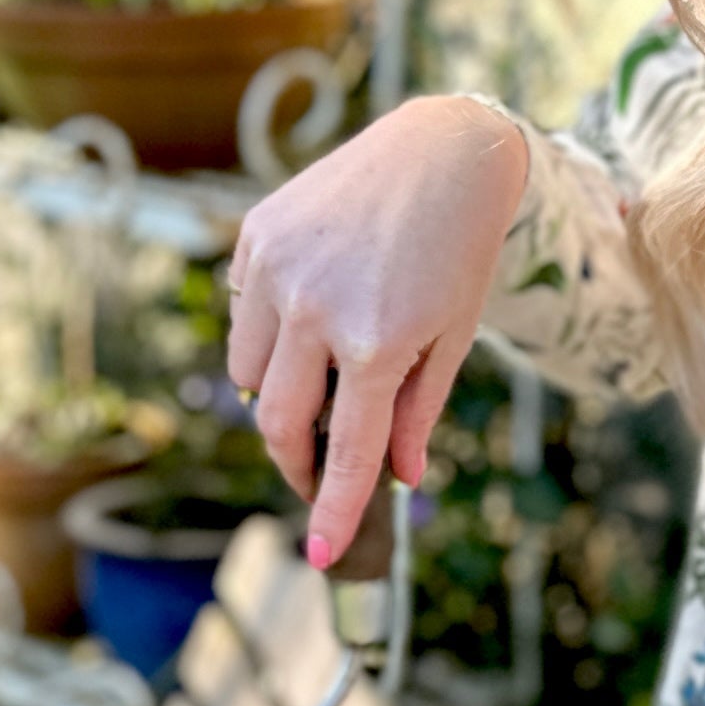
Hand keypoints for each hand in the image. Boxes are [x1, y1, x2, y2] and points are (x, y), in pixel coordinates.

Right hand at [227, 96, 531, 565]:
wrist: (441, 150)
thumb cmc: (460, 247)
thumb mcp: (453, 337)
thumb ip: (418, 412)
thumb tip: (401, 479)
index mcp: (375, 343)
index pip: (347, 451)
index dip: (332, 510)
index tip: (321, 555)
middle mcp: (314, 310)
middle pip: (280, 423)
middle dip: (297, 461)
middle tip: (319, 471)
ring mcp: (277, 270)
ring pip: (251, 374)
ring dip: (281, 392)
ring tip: (327, 368)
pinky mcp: (255, 236)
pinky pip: (243, 316)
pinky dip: (269, 334)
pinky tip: (312, 306)